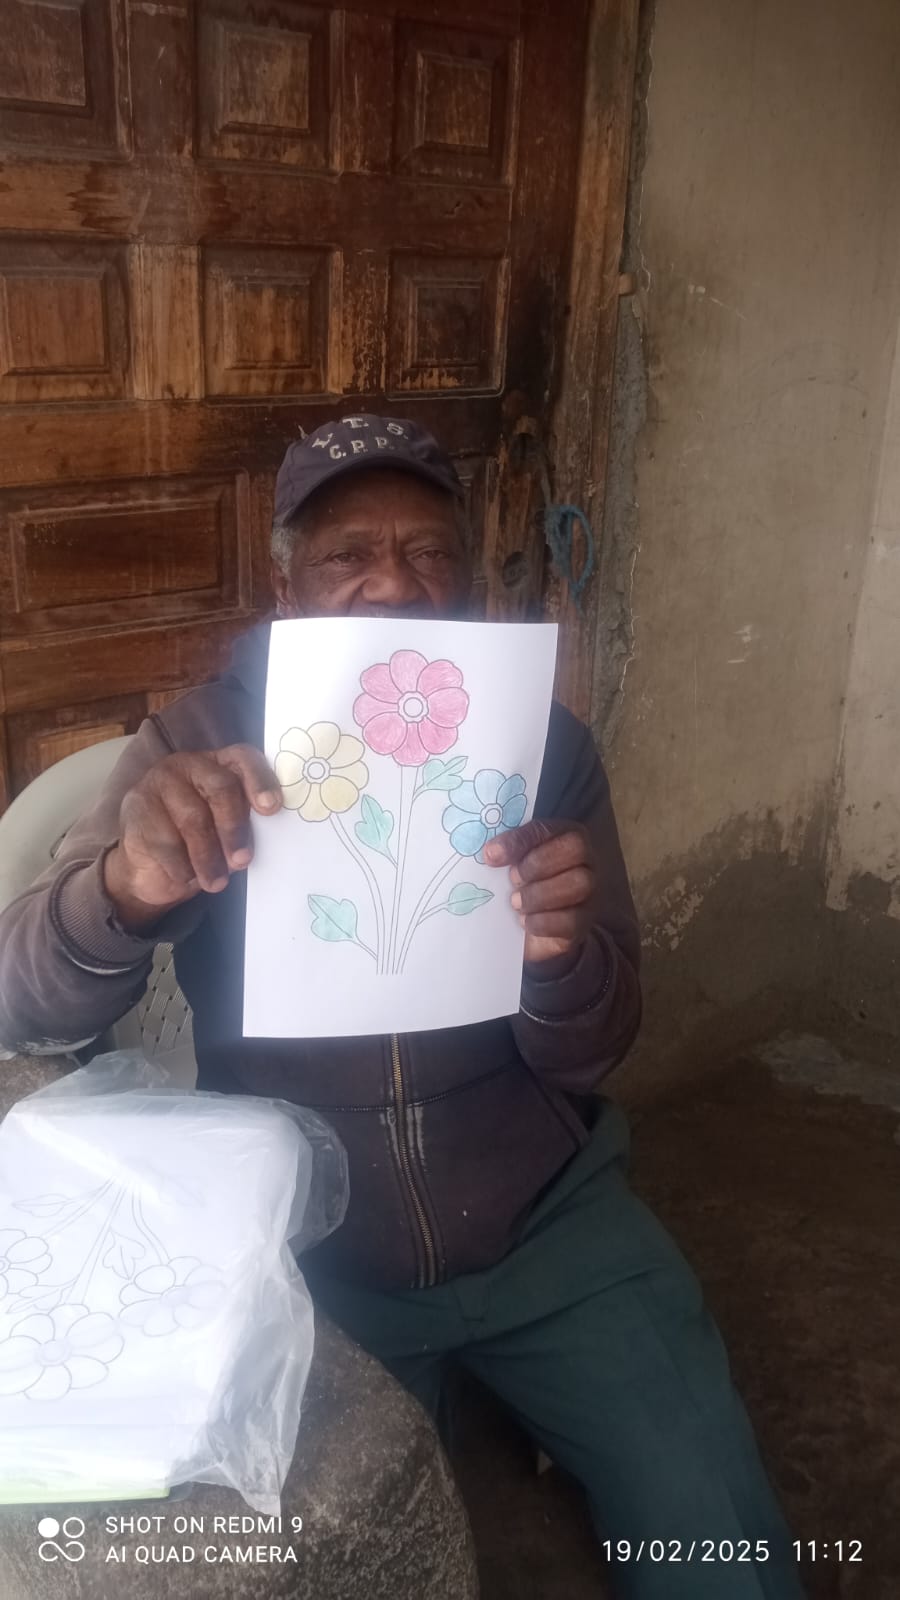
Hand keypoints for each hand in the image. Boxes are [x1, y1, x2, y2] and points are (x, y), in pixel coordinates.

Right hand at [103, 745, 281, 931]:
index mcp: (218, 764)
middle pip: (220, 788)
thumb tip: (259, 842)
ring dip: (208, 858)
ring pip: (193, 819)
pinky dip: (181, 866)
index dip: (260, 780)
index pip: (243, 758)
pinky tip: (185, 876)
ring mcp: (158, 783)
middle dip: (234, 828)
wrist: (149, 868)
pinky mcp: (136, 808)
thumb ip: (243, 825)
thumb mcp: (226, 833)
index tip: (271, 808)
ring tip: (216, 883)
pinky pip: (165, 841)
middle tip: (242, 861)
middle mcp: (188, 765)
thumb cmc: (198, 845)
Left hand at [483, 820, 595, 965]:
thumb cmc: (525, 885)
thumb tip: (491, 854)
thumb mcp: (515, 864)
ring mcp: (591, 890)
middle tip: (512, 880)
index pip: (545, 828)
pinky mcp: (586, 920)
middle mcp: (585, 858)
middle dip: (536, 865)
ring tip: (516, 902)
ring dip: (539, 894)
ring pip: (578, 883)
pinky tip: (525, 921)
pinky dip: (543, 921)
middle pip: (574, 850)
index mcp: (564, 835)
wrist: (539, 928)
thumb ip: (507, 853)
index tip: (490, 855)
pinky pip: (572, 919)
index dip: (518, 840)